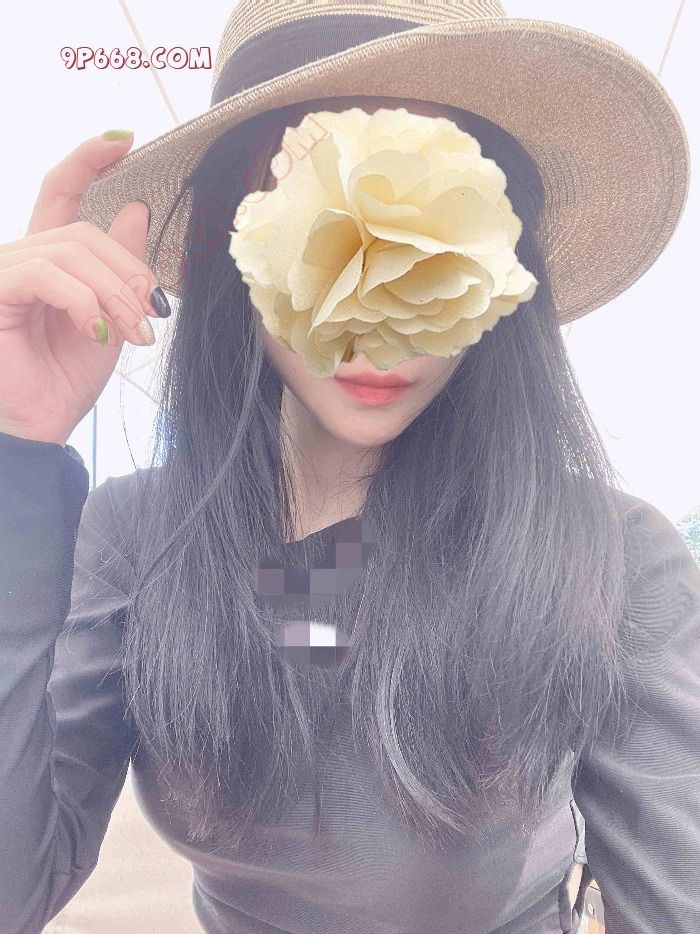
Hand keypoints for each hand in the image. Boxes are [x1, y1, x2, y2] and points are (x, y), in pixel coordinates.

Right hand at [0, 132, 161, 446]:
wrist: (41, 423)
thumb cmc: (66, 376)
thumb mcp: (110, 317)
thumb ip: (120, 267)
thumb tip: (134, 207)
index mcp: (49, 260)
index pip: (62, 193)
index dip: (88, 160)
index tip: (123, 139)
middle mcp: (22, 257)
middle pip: (85, 233)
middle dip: (129, 272)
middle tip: (152, 314)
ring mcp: (4, 270)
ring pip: (72, 253)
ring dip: (115, 292)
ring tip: (136, 332)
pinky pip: (48, 274)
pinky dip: (84, 301)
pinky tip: (99, 330)